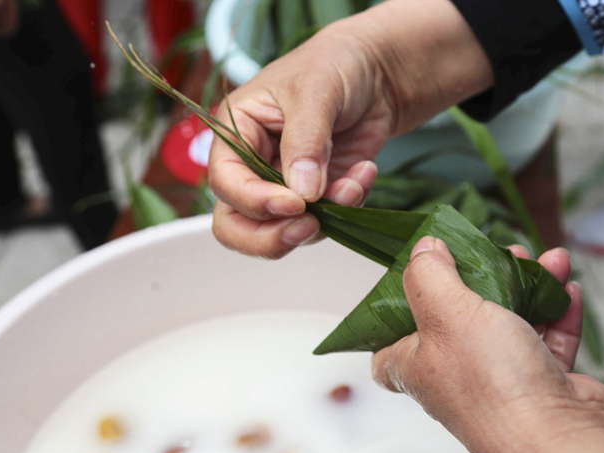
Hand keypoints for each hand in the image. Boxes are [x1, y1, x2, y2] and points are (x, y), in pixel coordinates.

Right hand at [208, 0, 492, 258]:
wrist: (378, 72)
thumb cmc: (335, 65)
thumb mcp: (316, 91)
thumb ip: (305, 142)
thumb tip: (301, 193)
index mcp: (236, 132)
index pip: (226, 183)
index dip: (255, 201)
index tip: (295, 204)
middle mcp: (252, 165)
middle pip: (237, 224)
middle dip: (271, 236)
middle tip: (309, 226)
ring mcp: (285, 186)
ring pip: (283, 231)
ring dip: (324, 219)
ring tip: (355, 183)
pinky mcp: (318, 196)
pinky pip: (326, 222)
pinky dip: (348, 207)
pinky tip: (364, 172)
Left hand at [372, 237, 603, 452]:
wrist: (561, 437)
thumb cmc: (494, 384)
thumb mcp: (446, 312)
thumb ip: (429, 275)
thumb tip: (422, 250)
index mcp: (419, 367)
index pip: (389, 349)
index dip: (394, 316)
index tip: (411, 283)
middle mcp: (457, 378)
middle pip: (459, 321)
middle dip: (480, 280)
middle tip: (496, 252)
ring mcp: (503, 383)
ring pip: (510, 323)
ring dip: (529, 286)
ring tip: (543, 259)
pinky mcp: (544, 386)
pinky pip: (549, 341)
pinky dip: (558, 311)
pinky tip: (566, 287)